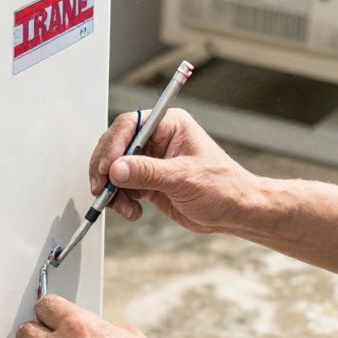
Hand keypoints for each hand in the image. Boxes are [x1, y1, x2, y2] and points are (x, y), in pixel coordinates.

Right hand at [89, 108, 256, 233]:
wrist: (235, 212)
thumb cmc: (223, 187)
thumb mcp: (184, 178)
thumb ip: (147, 172)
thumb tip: (116, 169)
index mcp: (169, 125)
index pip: (130, 125)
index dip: (114, 145)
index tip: (106, 168)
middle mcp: (157, 140)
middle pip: (116, 146)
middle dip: (106, 169)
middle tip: (102, 188)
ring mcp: (151, 161)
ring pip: (114, 169)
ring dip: (112, 189)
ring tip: (123, 207)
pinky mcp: (148, 181)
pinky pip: (122, 187)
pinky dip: (120, 200)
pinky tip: (132, 211)